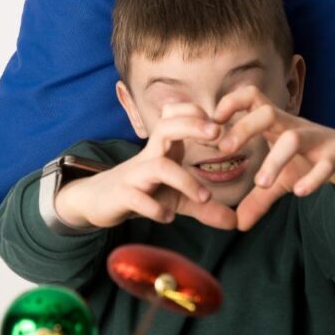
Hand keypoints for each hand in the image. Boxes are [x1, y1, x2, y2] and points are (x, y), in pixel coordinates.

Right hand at [54, 105, 237, 229]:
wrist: (98, 201)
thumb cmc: (142, 191)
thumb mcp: (176, 198)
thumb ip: (204, 206)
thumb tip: (236, 221)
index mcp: (163, 150)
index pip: (176, 117)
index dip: (195, 113)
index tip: (220, 123)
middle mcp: (148, 157)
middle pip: (165, 127)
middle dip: (191, 126)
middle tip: (218, 134)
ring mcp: (134, 176)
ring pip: (157, 166)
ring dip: (183, 179)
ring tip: (204, 196)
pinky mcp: (122, 196)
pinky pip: (137, 197)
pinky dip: (154, 208)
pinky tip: (168, 217)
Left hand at [214, 86, 334, 230]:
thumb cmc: (311, 161)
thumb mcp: (282, 180)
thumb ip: (258, 199)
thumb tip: (238, 225)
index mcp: (278, 125)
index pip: (253, 97)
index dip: (231, 102)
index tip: (213, 122)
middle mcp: (295, 126)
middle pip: (268, 112)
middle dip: (244, 127)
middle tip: (224, 149)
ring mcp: (319, 138)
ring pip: (294, 138)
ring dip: (274, 159)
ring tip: (260, 183)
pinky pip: (326, 162)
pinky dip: (313, 177)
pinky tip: (300, 192)